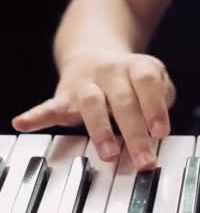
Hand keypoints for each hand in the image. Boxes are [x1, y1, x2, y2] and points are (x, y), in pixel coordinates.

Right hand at [12, 51, 174, 169]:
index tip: (161, 132)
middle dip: (135, 134)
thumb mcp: (155, 80)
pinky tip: (24, 123)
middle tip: (145, 160)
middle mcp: (111, 72)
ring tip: (109, 153)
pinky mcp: (64, 96)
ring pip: (91, 104)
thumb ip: (163, 98)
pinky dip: (37, 116)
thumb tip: (160, 126)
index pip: (147, 84)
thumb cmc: (131, 77)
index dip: (155, 107)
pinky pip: (50, 106)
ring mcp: (86, 84)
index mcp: (136, 67)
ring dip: (100, 130)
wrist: (94, 52)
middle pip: (123, 101)